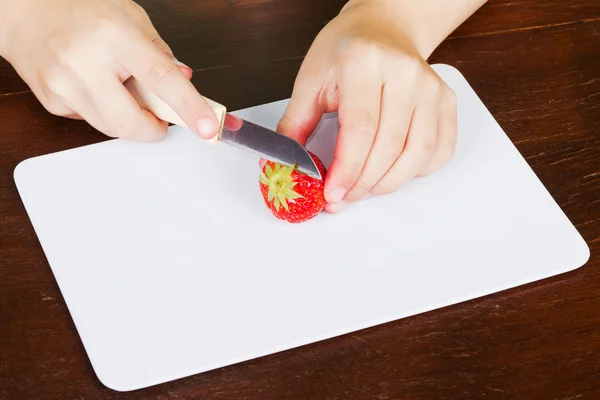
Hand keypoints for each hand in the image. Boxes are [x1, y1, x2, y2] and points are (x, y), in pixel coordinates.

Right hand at [0, 0, 218, 140]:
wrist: (25, 10)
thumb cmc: (81, 10)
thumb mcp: (130, 17)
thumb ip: (160, 52)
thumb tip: (185, 81)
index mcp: (114, 36)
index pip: (161, 79)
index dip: (190, 107)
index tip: (209, 127)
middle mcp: (85, 63)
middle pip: (130, 123)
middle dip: (153, 128)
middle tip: (159, 116)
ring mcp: (64, 85)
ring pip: (111, 127)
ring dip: (128, 116)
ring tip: (118, 85)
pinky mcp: (53, 102)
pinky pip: (92, 121)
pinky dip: (104, 110)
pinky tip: (94, 85)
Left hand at [277, 0, 458, 212]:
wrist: (383, 30)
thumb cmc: (346, 52)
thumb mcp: (311, 79)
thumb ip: (296, 123)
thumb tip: (287, 164)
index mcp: (365, 63)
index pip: (360, 129)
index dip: (347, 169)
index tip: (332, 194)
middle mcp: (404, 74)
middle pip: (389, 147)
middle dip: (363, 184)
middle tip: (342, 198)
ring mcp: (431, 89)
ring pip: (417, 155)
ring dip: (387, 184)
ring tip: (363, 189)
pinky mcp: (446, 102)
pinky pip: (439, 151)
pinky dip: (415, 172)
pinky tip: (392, 172)